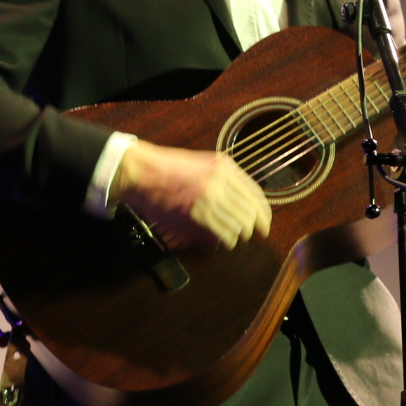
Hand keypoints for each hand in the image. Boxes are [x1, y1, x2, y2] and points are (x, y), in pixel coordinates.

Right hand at [112, 141, 270, 249]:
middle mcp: (220, 180)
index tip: (265, 224)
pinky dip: (227, 241)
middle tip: (252, 235)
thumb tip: (246, 206)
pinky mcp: (196, 213)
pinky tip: (223, 241)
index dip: (264, 213)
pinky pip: (224, 234)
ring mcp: (208, 196)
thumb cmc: (169, 170)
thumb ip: (226, 180)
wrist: (141, 172)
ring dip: (239, 235)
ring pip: (241, 225)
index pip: (256, 194)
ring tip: (234, 238)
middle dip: (255, 228)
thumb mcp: (204, 164)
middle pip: (251, 212)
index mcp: (225, 166)